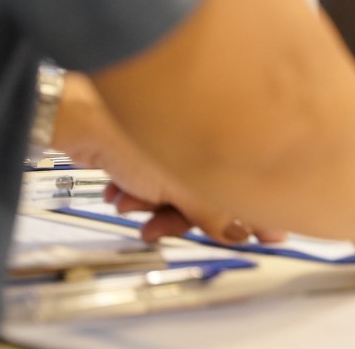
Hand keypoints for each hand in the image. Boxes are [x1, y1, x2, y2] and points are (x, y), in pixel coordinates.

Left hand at [54, 74, 282, 244]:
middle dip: (180, 217)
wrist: (84, 119)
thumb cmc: (133, 133)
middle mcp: (207, 145)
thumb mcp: (181, 188)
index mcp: (225, 147)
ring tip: (130, 203)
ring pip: (179, 195)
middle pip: (211, 198)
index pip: (250, 189)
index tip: (269, 236)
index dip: (259, 214)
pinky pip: (156, 186)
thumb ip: (214, 213)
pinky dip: (137, 194)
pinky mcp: (155, 153)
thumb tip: (241, 233)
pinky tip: (121, 191)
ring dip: (152, 207)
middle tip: (158, 228)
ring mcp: (181, 149)